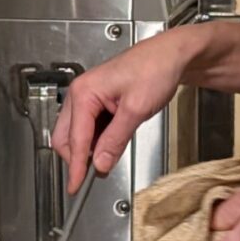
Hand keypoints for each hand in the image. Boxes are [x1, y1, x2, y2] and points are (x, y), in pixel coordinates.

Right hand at [53, 30, 194, 192]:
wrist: (172, 54)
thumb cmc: (156, 69)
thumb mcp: (136, 109)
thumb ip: (115, 139)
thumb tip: (100, 163)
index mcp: (84, 93)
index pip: (75, 139)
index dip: (76, 166)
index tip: (76, 186)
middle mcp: (81, 93)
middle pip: (67, 137)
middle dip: (78, 158)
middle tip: (94, 174)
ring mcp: (89, 96)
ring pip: (78, 133)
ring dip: (90, 148)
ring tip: (109, 157)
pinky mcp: (99, 100)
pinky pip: (91, 126)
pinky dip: (99, 139)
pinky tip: (112, 143)